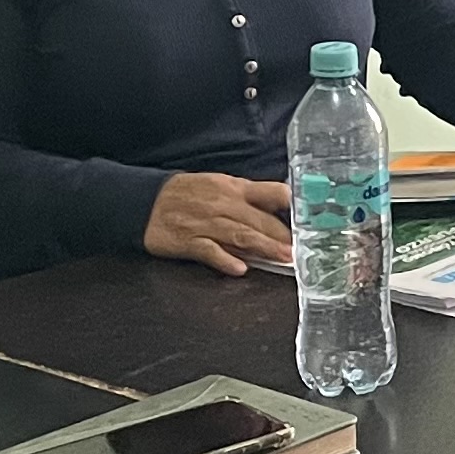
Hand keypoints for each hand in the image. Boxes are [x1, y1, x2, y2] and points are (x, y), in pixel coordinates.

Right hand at [145, 172, 292, 276]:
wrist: (146, 202)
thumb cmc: (187, 194)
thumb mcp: (220, 185)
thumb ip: (249, 197)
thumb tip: (280, 210)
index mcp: (234, 189)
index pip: (270, 193)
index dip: (291, 206)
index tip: (308, 220)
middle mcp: (223, 204)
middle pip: (259, 220)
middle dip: (283, 236)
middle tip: (302, 250)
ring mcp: (206, 224)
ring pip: (241, 235)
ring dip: (265, 248)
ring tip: (284, 259)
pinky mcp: (188, 241)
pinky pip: (209, 251)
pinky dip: (225, 260)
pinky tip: (240, 269)